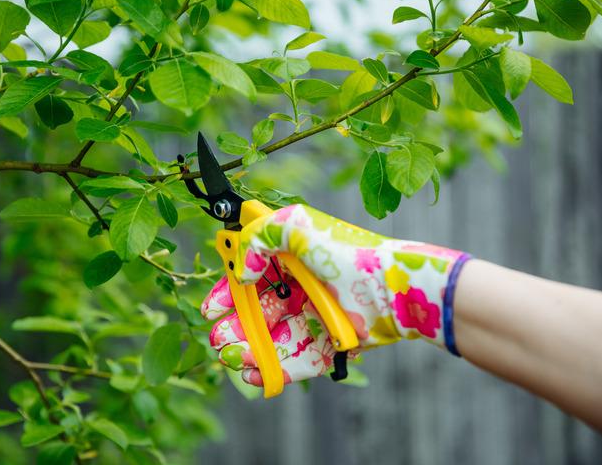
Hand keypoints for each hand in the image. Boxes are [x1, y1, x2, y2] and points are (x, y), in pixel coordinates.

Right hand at [201, 204, 469, 385]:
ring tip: (231, 358)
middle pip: (256, 312)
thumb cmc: (345, 253)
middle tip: (217, 338)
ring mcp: (313, 318)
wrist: (390, 288)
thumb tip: (242, 270)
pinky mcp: (327, 345)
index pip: (249, 278)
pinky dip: (272, 369)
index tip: (211, 308)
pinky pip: (294, 361)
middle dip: (233, 326)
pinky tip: (252, 374)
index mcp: (290, 260)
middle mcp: (300, 289)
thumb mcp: (297, 226)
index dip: (228, 293)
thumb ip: (258, 236)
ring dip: (246, 350)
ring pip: (270, 339)